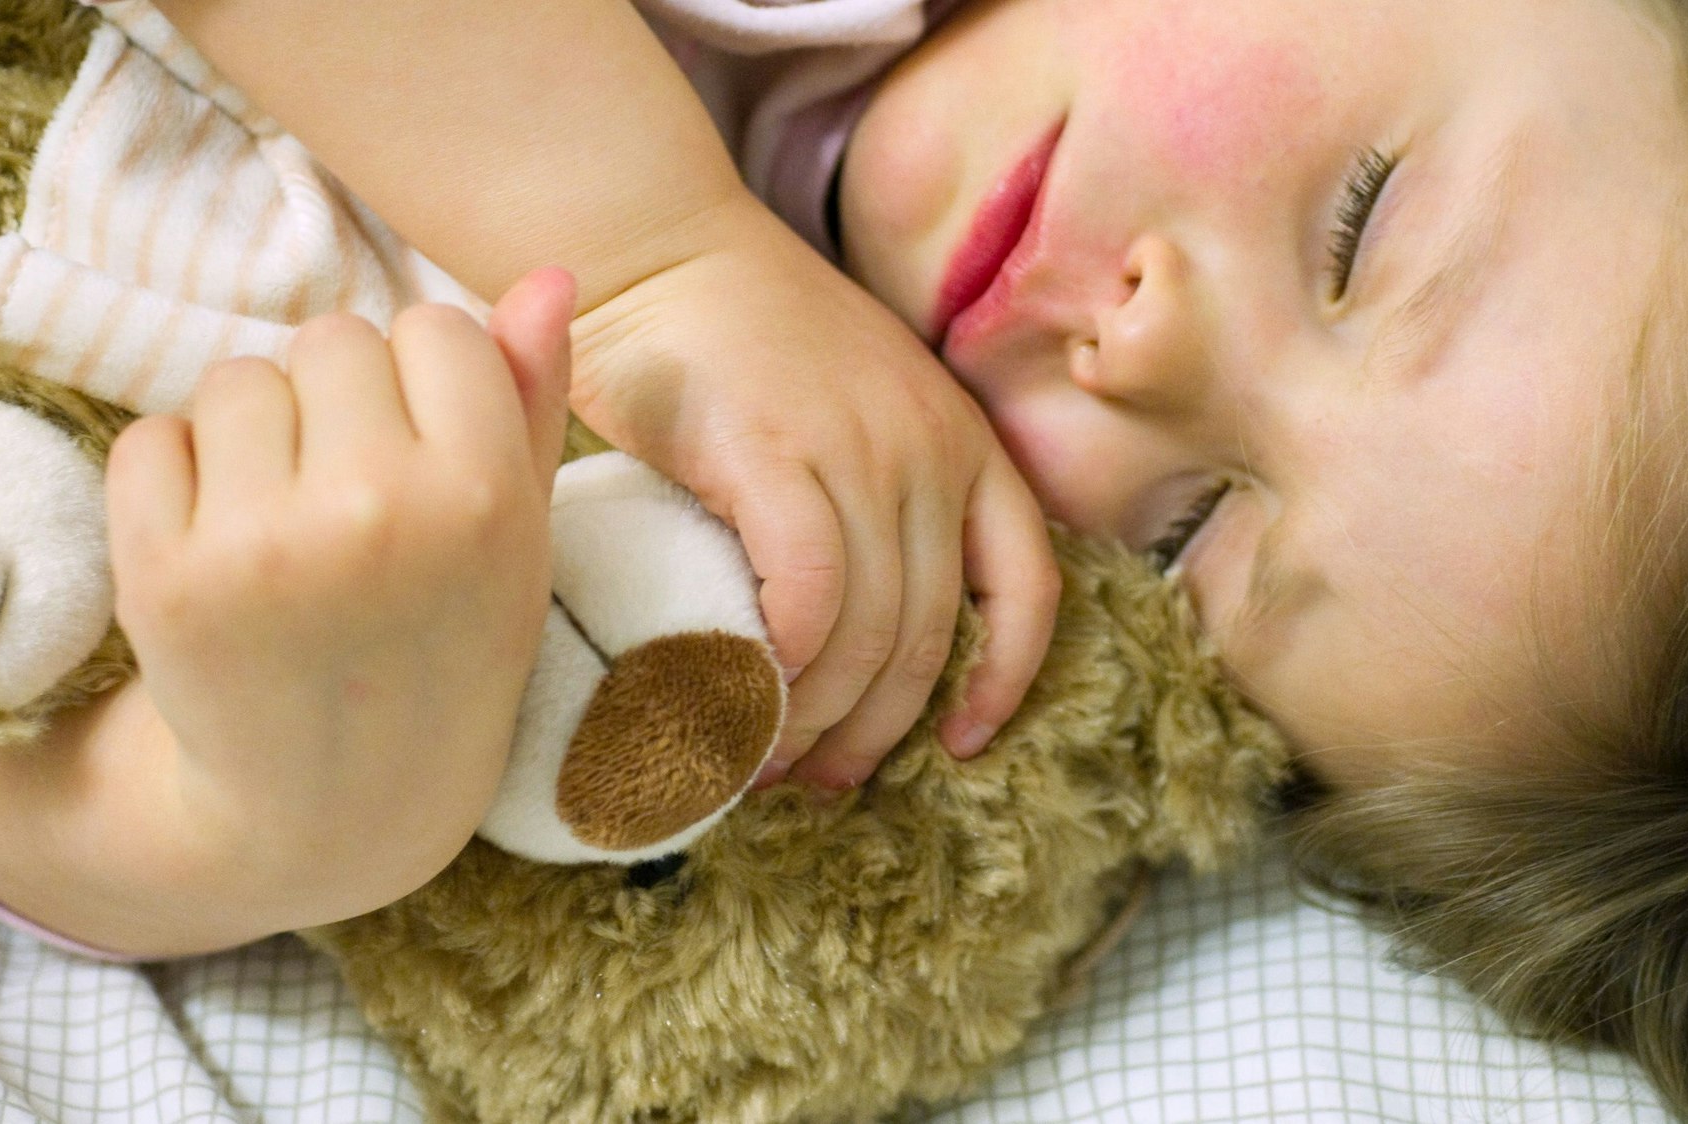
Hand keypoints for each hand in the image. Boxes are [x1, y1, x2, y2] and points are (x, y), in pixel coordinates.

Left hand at [104, 269, 573, 922]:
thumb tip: (548, 274)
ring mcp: (266, 547)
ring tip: (287, 528)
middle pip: (333, 338)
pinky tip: (223, 555)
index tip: (426, 461)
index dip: (428, 385)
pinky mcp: (164, 576)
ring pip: (238, 380)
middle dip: (337, 401)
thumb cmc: (443, 649)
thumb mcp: (519, 539)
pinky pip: (154, 440)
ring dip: (253, 434)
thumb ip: (532, 401)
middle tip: (351, 503)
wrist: (335, 805)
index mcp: (486, 498)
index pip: (436, 328)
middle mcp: (380, 513)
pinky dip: (176, 482)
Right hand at [569, 200, 1059, 792]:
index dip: (1006, 680)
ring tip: (757, 760)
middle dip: (875, 731)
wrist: (658, 246)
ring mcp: (861, 452)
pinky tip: (738, 697)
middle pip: (930, 636)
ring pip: (869, 635)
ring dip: (813, 720)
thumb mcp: (854, 410)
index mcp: (966, 443)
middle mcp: (932, 451)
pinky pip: (808, 601)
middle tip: (813, 780)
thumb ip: (874, 497)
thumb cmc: (742, 338)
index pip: (1029, 586)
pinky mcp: (779, 457)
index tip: (964, 744)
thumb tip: (845, 635)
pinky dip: (780, 668)